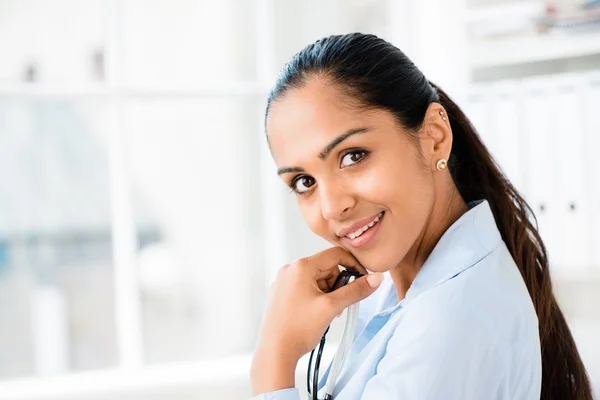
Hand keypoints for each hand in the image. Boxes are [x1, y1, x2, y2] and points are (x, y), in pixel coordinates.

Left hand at [250, 247, 382, 394]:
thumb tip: (376, 278)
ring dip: (328, 294)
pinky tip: (316, 315)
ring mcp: (284, 282)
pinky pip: (305, 288)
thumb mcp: (332, 307)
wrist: (274, 352)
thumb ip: (356, 290)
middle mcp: (290, 269)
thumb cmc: (298, 329)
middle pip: (326, 268)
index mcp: (301, 266)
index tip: (364, 280)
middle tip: (339, 307)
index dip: (354, 265)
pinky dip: (317, 298)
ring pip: (317, 279)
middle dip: (338, 286)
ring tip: (326, 314)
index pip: (335, 255)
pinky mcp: (281, 294)